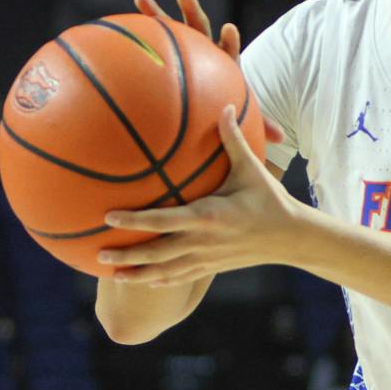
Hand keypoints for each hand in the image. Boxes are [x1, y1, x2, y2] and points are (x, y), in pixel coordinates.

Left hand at [98, 105, 303, 284]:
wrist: (291, 237)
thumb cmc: (270, 200)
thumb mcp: (252, 169)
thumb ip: (233, 139)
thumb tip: (224, 106)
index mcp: (208, 216)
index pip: (162, 220)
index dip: (134, 220)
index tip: (109, 217)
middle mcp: (203, 241)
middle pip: (157, 252)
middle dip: (127, 255)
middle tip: (99, 253)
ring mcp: (206, 258)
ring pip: (164, 271)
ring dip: (136, 274)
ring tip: (110, 274)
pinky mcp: (212, 267)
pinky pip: (180, 278)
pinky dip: (159, 281)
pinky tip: (144, 283)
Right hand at [136, 0, 284, 147]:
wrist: (213, 97)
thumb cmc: (228, 105)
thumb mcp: (243, 113)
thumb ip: (259, 123)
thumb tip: (280, 137)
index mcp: (223, 61)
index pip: (229, 48)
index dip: (229, 40)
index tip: (229, 29)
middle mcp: (204, 49)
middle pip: (199, 26)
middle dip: (191, 10)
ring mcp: (184, 48)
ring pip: (170, 28)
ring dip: (157, 13)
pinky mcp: (168, 54)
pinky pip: (151, 44)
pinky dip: (138, 36)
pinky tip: (115, 32)